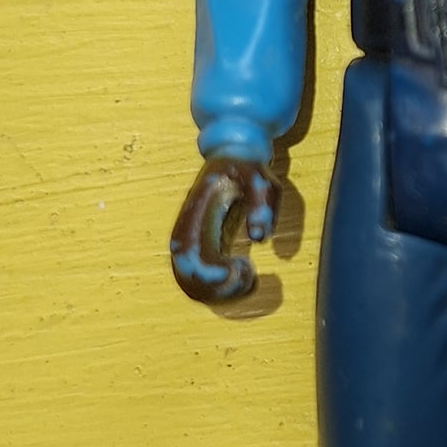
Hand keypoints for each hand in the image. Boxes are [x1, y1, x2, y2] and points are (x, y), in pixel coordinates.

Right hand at [169, 157, 280, 303]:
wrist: (233, 156)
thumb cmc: (249, 169)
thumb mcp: (262, 181)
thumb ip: (261, 205)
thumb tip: (258, 238)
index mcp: (198, 208)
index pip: (190, 248)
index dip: (210, 270)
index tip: (241, 268)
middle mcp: (188, 225)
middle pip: (184, 269)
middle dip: (214, 286)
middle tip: (247, 276)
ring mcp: (190, 236)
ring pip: (186, 277)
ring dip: (214, 290)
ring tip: (245, 280)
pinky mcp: (198, 244)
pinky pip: (195, 274)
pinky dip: (214, 287)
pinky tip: (238, 280)